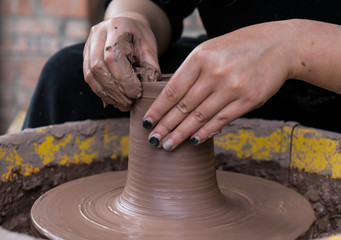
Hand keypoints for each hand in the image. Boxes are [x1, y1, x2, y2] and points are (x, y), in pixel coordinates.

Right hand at [83, 16, 159, 110]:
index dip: (124, 79)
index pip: (113, 56)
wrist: (127, 27)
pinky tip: (115, 100)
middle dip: (115, 90)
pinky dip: (102, 93)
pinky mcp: (85, 58)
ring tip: (123, 105)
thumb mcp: (150, 48)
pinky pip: (89, 79)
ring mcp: (88, 45)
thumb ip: (150, 67)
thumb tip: (149, 89)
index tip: (137, 93)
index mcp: (116, 26)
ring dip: (108, 94)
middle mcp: (97, 34)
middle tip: (130, 103)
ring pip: (91, 75)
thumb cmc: (140, 39)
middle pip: (98, 67)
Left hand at [143, 21, 295, 150]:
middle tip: (153, 140)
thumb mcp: (210, 50)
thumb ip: (192, 72)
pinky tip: (193, 140)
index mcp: (200, 58)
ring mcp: (232, 88)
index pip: (172, 90)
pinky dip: (205, 132)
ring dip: (181, 133)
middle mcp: (214, 73)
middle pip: (183, 106)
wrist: (279, 46)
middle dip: (165, 126)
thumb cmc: (239, 47)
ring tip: (168, 145)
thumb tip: (174, 99)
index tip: (147, 123)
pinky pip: (221, 120)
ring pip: (200, 116)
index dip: (158, 109)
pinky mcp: (248, 100)